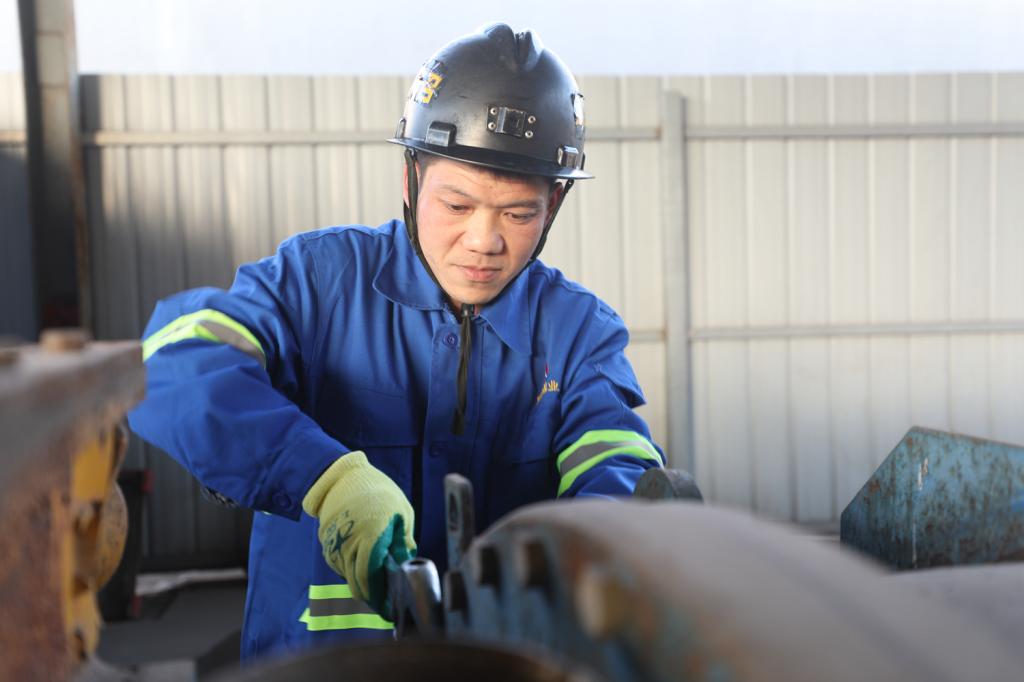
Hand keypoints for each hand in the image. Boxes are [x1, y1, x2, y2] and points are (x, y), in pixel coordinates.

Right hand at [302, 451, 415, 614]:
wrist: (342, 479)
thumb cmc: (378, 493)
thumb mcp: (401, 512)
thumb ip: (404, 541)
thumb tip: (406, 565)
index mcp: (372, 535)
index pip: (372, 577)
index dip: (380, 598)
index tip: (390, 610)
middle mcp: (350, 544)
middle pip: (358, 584)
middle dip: (372, 598)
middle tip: (385, 605)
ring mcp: (335, 546)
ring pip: (349, 578)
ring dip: (362, 585)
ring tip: (379, 587)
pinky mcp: (327, 546)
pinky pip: (341, 567)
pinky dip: (353, 572)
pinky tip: (365, 568)